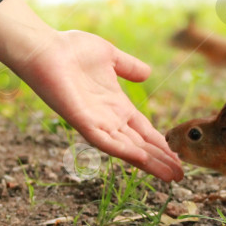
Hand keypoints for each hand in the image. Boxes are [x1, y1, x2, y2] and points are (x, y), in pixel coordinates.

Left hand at [0, 0, 183, 181]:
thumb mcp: (110, 56)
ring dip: (149, 162)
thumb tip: (148, 73)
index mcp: (115, 105)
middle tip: (180, 176)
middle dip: (160, 160)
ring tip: (169, 175)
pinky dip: (124, 150)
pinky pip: (106, 141)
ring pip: (127, 148)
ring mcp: (95, 123)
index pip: (142, 130)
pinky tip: (142, 158)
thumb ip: (129, 67)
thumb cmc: (72, 49)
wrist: (45, 48)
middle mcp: (107, 118)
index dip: (160, 144)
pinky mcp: (82, 122)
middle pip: (139, 144)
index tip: (177, 157)